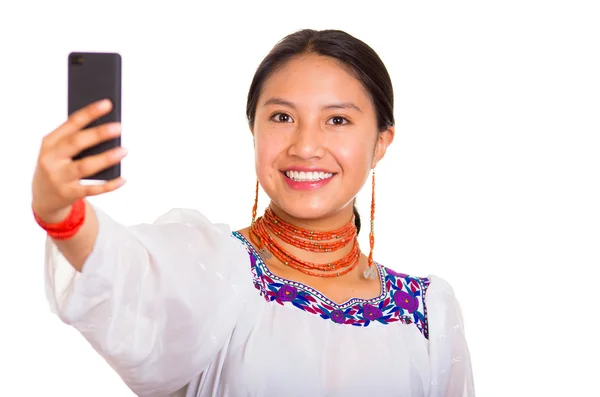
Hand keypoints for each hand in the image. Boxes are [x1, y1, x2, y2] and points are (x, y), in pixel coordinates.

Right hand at [32, 99, 127, 222]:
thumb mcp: (59, 151)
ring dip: (106, 158)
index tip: (107, 103)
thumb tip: (108, 129)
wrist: (43, 197)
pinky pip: (92, 189)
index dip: (90, 113)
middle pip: (76, 143)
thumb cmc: (58, 166)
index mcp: (49, 142)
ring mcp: (59, 178)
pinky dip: (109, 185)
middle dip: (98, 134)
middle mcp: (51, 159)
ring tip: (124, 150)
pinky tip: (122, 178)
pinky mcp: (68, 194)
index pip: (71, 123)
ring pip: (85, 166)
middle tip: (119, 127)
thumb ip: (77, 140)